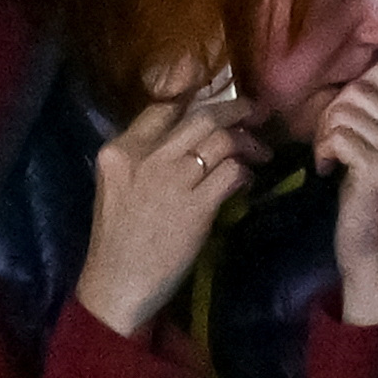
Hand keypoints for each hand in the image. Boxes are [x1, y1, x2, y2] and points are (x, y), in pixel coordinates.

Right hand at [74, 94, 268, 336]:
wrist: (117, 283)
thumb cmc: (118, 239)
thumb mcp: (117, 185)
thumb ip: (144, 157)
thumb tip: (190, 137)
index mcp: (121, 150)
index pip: (164, 106)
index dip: (198, 94)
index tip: (220, 95)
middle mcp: (146, 158)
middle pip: (202, 116)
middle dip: (236, 110)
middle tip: (254, 113)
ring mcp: (172, 181)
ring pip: (222, 141)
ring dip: (248, 143)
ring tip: (259, 151)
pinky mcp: (196, 207)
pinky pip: (232, 173)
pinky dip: (245, 172)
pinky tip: (247, 180)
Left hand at [315, 60, 377, 325]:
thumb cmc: (370, 201)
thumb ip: (373, 114)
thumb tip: (347, 76)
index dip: (352, 88)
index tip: (343, 121)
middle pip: (359, 87)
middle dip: (332, 112)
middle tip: (329, 144)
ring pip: (345, 110)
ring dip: (324, 134)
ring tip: (329, 159)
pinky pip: (338, 135)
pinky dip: (323, 151)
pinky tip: (328, 172)